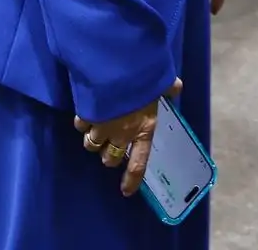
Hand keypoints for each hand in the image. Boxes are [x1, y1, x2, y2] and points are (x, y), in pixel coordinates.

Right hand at [73, 78, 181, 195]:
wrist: (118, 67)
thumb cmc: (144, 78)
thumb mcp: (161, 82)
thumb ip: (168, 88)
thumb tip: (176, 87)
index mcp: (143, 129)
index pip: (138, 163)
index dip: (132, 180)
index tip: (126, 191)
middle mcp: (121, 134)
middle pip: (109, 158)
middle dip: (107, 154)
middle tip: (110, 144)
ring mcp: (102, 127)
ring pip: (92, 145)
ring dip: (94, 140)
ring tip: (97, 127)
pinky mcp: (86, 116)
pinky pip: (81, 125)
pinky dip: (83, 121)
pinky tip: (87, 111)